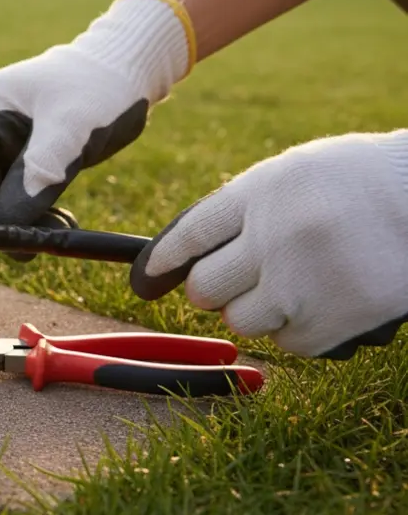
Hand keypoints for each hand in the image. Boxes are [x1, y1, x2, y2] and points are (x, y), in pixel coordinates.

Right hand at [0, 0, 192, 236]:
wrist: (128, 70)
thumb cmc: (102, 87)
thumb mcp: (74, 126)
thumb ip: (41, 169)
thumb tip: (10, 219)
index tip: (6, 235)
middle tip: (33, 241)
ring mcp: (0, 141)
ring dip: (13, 219)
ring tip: (57, 230)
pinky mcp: (19, 156)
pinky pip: (10, 194)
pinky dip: (29, 213)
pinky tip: (60, 221)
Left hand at [131, 131, 407, 358]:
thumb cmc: (365, 183)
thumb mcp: (299, 172)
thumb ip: (247, 207)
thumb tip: (189, 252)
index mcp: (262, 191)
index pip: (189, 235)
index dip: (163, 260)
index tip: (149, 276)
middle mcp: (273, 237)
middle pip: (204, 287)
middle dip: (212, 289)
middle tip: (237, 282)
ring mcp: (301, 283)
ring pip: (241, 320)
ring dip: (258, 310)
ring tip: (294, 286)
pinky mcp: (331, 323)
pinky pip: (288, 342)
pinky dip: (300, 329)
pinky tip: (327, 301)